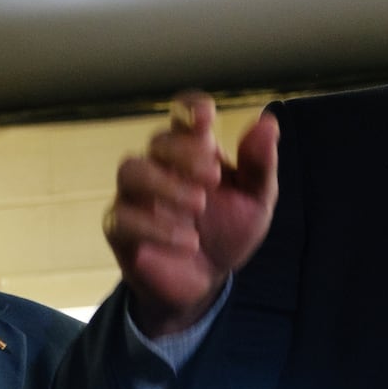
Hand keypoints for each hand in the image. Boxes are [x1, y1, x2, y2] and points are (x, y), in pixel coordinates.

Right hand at [105, 91, 278, 335]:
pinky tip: (189, 242)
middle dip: (184, 153)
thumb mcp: (255, 201)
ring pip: (130, 170)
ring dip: (166, 184)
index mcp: (193, 151)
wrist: (207, 281)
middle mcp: (159, 166)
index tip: (205, 118)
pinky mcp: (120, 229)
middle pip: (157, 141)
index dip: (189, 108)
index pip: (182, 115)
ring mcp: (136, 196)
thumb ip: (259, 165)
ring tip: (198, 206)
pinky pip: (122, 216)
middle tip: (213, 177)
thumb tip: (267, 122)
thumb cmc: (227, 230)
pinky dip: (155, 227)